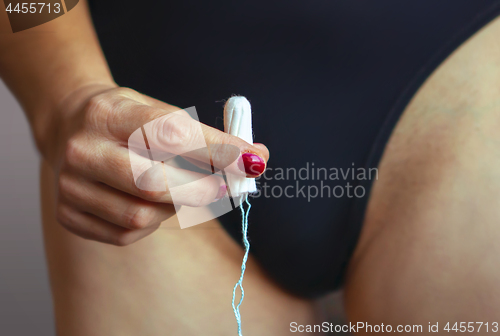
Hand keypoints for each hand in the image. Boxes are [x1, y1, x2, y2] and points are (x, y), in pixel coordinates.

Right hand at [41, 84, 268, 245]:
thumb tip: (256, 160)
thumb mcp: (159, 112)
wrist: (70, 127)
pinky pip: (125, 234)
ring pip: (141, 216)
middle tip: (225, 187)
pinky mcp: (69, 214)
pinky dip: (152, 222)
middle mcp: (84, 150)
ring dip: (175, 208)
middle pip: (153, 185)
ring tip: (179, 190)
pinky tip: (151, 203)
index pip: (171, 134)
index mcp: (109, 114)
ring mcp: (71, 185)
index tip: (252, 161)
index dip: (217, 150)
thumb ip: (204, 136)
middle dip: (201, 190)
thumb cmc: (127, 120)